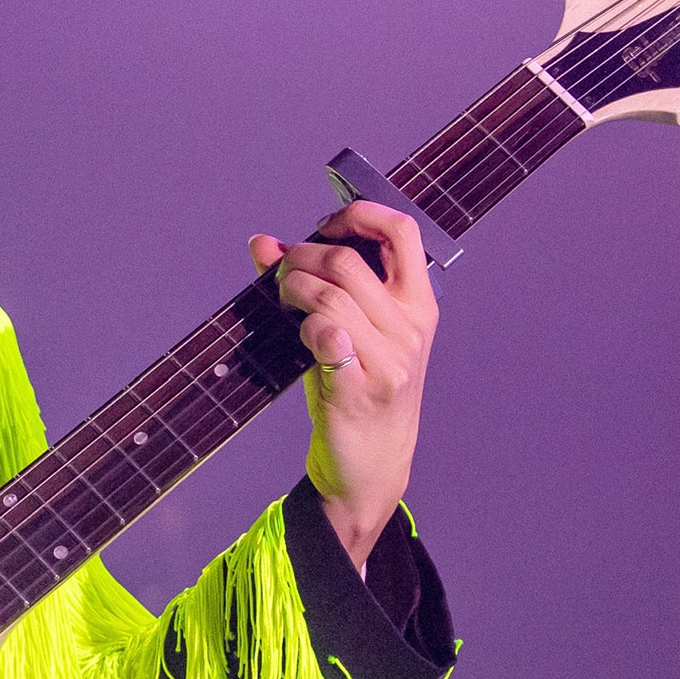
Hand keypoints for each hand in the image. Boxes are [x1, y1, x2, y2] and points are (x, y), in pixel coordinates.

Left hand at [248, 201, 437, 569]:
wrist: (371, 463)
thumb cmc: (356, 389)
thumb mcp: (345, 332)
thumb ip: (312, 283)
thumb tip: (261, 243)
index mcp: (418, 304)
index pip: (403, 231)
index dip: (358, 214)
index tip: (322, 226)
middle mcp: (411, 326)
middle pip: (348, 260)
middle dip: (300, 257)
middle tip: (279, 274)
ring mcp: (390, 358)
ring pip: (330, 294)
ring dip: (292, 290)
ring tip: (282, 303)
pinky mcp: (361, 387)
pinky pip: (325, 334)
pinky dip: (303, 327)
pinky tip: (298, 336)